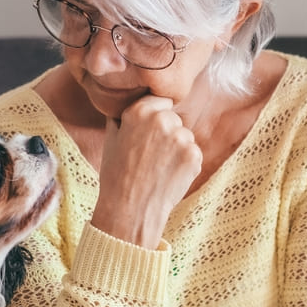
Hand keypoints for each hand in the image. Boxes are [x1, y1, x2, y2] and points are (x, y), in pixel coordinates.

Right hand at [91, 95, 201, 247]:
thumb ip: (124, 114)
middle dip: (166, 132)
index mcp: (140, 111)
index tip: (148, 133)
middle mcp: (163, 120)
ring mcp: (181, 138)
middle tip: (151, 155)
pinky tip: (169, 175)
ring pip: (185, 136)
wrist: (131, 209)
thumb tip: (131, 98)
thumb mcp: (112, 137)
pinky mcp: (194, 156)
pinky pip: (193, 153)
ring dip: (177, 148)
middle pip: (174, 118)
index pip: (160, 101)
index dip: (154, 117)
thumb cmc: (118, 174)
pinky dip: (185, 163)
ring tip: (158, 168)